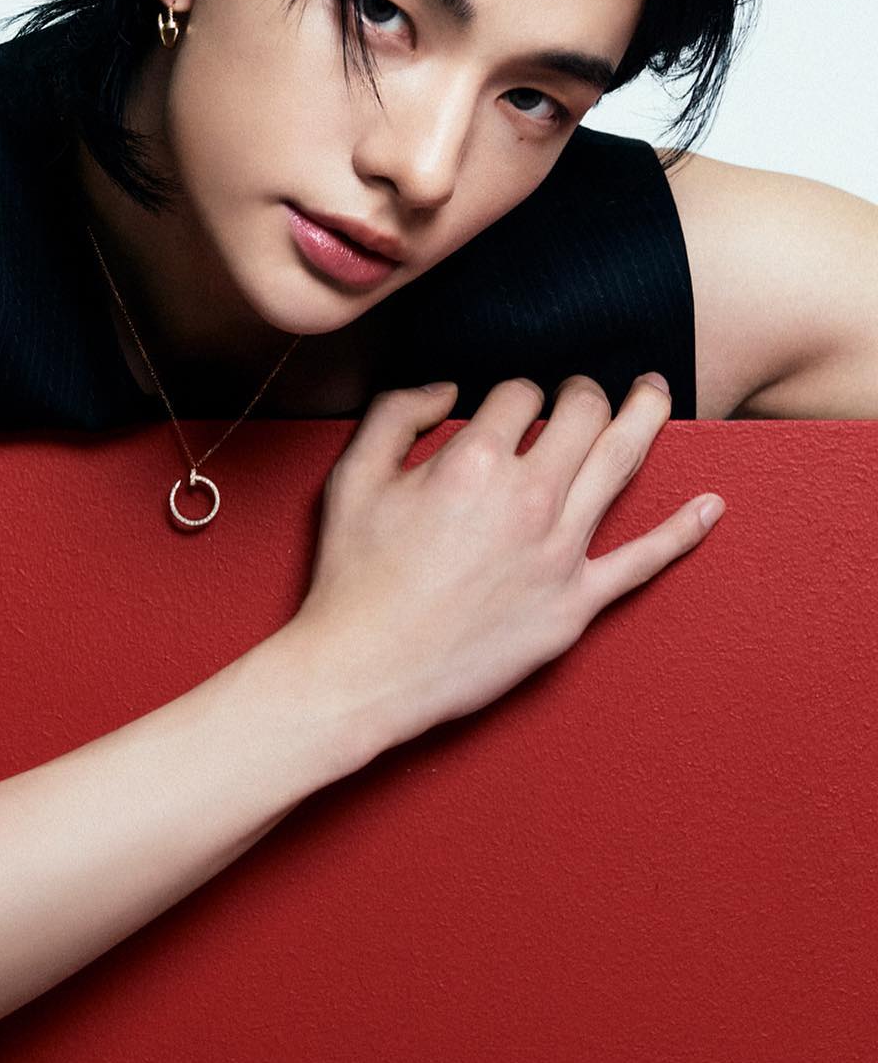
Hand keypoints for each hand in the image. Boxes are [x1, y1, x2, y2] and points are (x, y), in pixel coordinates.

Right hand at [286, 373, 724, 757]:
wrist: (363, 671)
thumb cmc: (353, 580)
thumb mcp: (351, 479)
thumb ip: (396, 414)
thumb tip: (448, 390)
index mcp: (473, 462)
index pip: (518, 396)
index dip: (511, 394)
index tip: (502, 408)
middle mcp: (529, 499)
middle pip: (583, 415)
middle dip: (584, 392)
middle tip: (581, 391)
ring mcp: (560, 553)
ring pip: (621, 464)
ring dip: (644, 417)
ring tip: (654, 393)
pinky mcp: (575, 604)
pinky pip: (643, 561)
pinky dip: (683, 531)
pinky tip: (710, 506)